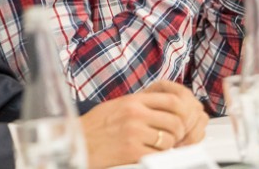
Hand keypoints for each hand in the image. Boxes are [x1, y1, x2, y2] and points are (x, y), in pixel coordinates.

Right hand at [79, 81, 208, 167]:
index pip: (172, 100)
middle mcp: (135, 114)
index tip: (178, 120)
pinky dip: (157, 157)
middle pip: (175, 121)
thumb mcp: (117, 105)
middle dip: (178, 132)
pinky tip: (146, 155)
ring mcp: (134, 132)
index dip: (181, 112)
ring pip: (169, 140)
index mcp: (133, 100)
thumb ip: (140, 104)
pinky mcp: (131, 151)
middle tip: (171, 138)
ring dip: (168, 147)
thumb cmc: (96, 125)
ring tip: (157, 147)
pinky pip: (157, 155)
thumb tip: (165, 107)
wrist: (77, 142)